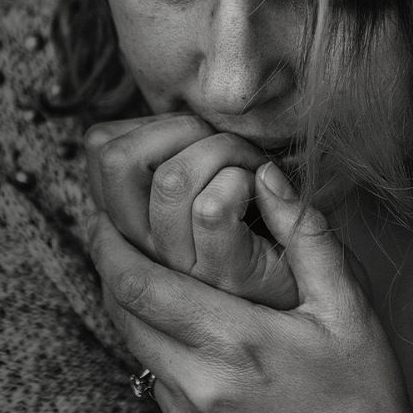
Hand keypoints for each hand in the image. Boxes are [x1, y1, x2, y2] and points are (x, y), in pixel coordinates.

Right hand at [85, 114, 297, 307]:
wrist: (310, 291)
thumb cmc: (261, 226)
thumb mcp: (200, 191)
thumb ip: (173, 160)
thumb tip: (152, 120)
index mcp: (134, 221)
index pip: (102, 148)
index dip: (151, 122)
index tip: (197, 134)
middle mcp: (145, 247)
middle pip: (118, 157)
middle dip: (182, 126)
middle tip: (225, 141)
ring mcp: (181, 266)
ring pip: (172, 178)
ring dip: (223, 150)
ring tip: (251, 164)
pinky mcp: (225, 275)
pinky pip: (213, 207)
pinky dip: (245, 179)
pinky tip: (263, 187)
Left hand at [88, 162, 412, 412]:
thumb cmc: (360, 382)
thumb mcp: (346, 302)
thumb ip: (306, 236)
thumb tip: (267, 178)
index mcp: (235, 343)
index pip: (144, 288)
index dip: (113, 247)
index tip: (106, 216)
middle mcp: (198, 383)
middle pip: (123, 314)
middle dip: (109, 266)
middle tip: (110, 229)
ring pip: (131, 343)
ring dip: (125, 298)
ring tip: (135, 260)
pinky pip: (151, 370)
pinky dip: (146, 331)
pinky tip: (169, 310)